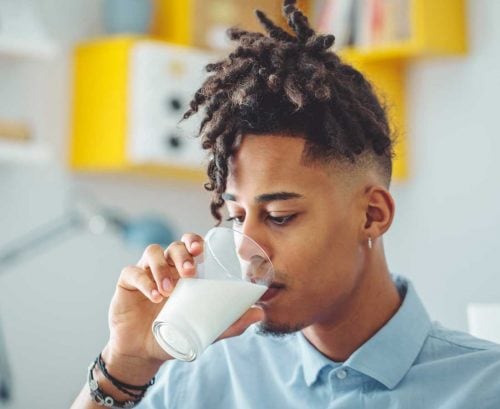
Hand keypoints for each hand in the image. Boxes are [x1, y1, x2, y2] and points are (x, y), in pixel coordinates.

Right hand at [104, 233, 263, 368]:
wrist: (144, 353)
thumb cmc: (176, 334)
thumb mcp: (205, 330)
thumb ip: (231, 323)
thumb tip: (261, 314)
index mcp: (185, 271)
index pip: (191, 245)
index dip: (195, 241)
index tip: (201, 249)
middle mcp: (166, 267)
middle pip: (173, 245)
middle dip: (182, 253)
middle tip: (189, 271)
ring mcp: (146, 272)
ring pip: (152, 253)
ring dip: (162, 268)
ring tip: (169, 291)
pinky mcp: (127, 282)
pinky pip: (132, 271)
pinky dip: (144, 280)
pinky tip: (153, 296)